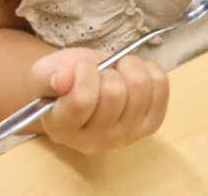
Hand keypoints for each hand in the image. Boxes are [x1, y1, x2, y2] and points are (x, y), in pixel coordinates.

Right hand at [29, 47, 167, 153]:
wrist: (84, 88)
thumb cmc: (64, 80)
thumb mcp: (47, 72)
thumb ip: (49, 76)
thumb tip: (62, 79)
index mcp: (63, 130)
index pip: (82, 100)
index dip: (84, 72)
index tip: (81, 66)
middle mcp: (94, 141)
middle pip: (115, 93)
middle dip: (107, 70)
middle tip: (99, 71)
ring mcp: (126, 136)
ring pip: (140, 87)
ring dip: (129, 66)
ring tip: (115, 70)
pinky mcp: (150, 125)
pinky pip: (160, 85)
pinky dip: (148, 68)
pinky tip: (131, 72)